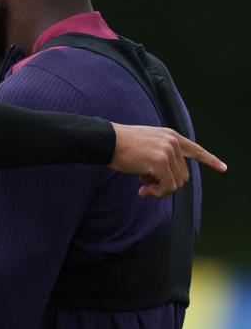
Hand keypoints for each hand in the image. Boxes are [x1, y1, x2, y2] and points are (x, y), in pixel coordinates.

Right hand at [110, 123, 225, 197]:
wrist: (105, 141)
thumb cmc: (120, 145)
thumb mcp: (146, 144)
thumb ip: (161, 155)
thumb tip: (170, 180)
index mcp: (170, 136)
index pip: (195, 149)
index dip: (210, 160)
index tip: (222, 168)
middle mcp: (173, 142)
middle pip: (183, 174)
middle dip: (166, 183)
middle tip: (146, 184)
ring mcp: (168, 151)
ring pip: (177, 183)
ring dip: (160, 189)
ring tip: (143, 185)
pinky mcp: (161, 162)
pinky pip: (168, 187)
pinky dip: (157, 193)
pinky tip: (142, 190)